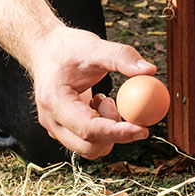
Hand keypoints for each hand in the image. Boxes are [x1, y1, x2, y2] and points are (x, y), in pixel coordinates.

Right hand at [30, 26, 156, 158]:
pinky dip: (102, 130)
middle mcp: (51, 121)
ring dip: (108, 131)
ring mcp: (56, 129)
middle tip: (126, 110)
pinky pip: (88, 142)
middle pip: (89, 147)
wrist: (45, 52)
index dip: (117, 133)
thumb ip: (121, 57)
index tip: (142, 129)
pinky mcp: (63, 131)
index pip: (88, 129)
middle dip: (114, 134)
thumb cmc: (66, 49)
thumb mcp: (94, 46)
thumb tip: (149, 70)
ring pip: (90, 149)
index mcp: (54, 102)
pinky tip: (97, 106)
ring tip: (104, 101)